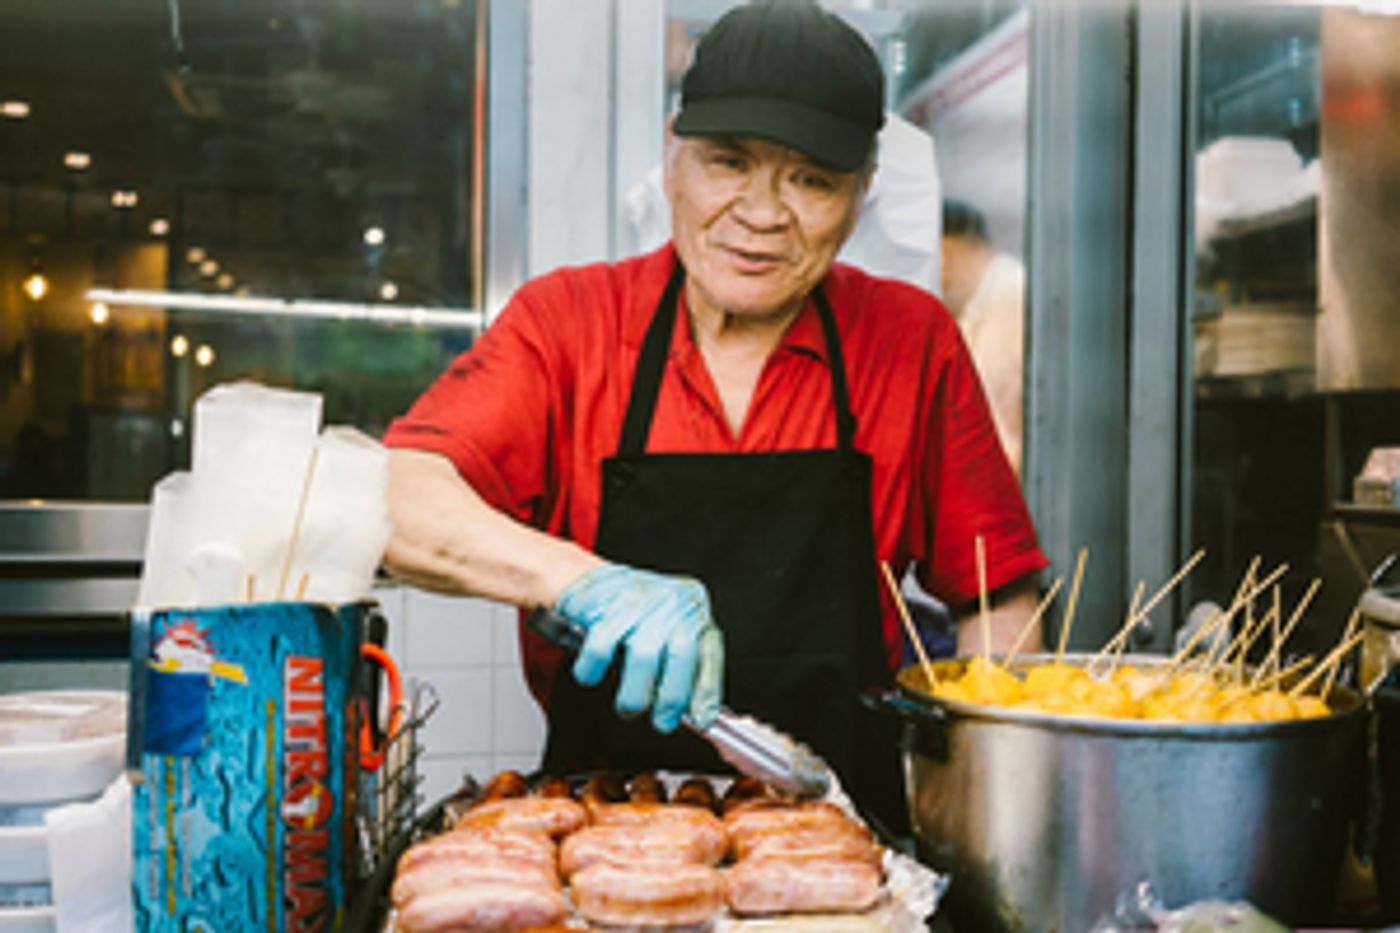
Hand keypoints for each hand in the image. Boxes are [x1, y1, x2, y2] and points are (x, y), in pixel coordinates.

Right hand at [554, 564, 722, 732]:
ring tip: (628, 707)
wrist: (588, 579)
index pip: (708, 653)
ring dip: (634, 696)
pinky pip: (601, 649)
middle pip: (682, 654)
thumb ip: (683, 664)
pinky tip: (592, 674)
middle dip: (673, 697)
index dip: (707, 690)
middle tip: (662, 722)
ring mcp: (640, 601)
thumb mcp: (668, 631)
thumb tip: (696, 711)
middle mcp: (671, 602)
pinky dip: (593, 671)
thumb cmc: (633, 613)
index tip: (702, 719)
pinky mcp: (605, 604)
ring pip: (643, 657)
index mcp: (693, 609)